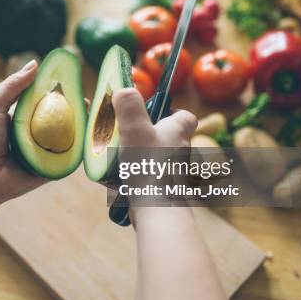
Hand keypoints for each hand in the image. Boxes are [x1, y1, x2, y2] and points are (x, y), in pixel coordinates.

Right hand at [111, 88, 196, 223]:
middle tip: (125, 133)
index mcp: (177, 132)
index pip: (186, 117)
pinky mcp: (161, 190)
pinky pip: (146, 177)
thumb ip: (130, 107)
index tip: (154, 112)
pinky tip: (115, 179)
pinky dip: (132, 175)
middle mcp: (178, 152)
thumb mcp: (135, 129)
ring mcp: (171, 173)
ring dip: (137, 155)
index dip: (173, 112)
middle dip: (147, 133)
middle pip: (166, 137)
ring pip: (154, 158)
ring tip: (115, 156)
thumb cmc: (150, 167)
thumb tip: (124, 89)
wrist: (156, 210)